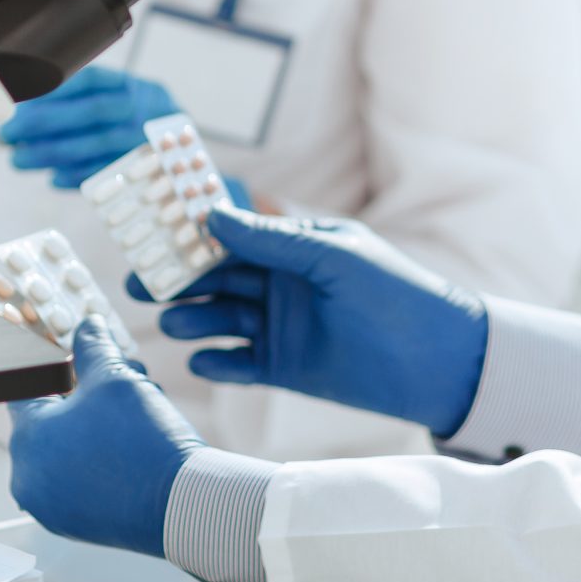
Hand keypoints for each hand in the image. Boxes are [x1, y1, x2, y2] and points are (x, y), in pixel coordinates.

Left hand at [0, 67, 179, 189]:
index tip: (15, 105)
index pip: (87, 81)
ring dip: (51, 154)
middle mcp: (137, 108)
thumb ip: (75, 98)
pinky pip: (106, 172)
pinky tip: (52, 178)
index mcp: (125, 84)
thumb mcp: (113, 95)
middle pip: (88, 112)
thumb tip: (22, 108)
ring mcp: (141, 138)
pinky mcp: (141, 167)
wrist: (181, 141)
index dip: (49, 92)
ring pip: (94, 145)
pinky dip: (76, 176)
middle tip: (6, 134)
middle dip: (42, 123)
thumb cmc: (129, 115)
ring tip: (18, 160)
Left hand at [7, 319, 206, 555]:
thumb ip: (93, 346)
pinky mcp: (75, 526)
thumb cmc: (144, 441)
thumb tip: (87, 325)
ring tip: (135, 413)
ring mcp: (50, 507)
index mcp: (27, 438)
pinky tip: (132, 448)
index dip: (55, 364)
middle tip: (121, 380)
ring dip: (93, 426)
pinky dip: (97, 461)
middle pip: (49, 420)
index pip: (27, 386)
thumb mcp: (116, 378)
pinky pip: (77, 481)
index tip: (76, 357)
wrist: (183, 505)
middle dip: (83, 395)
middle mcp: (28, 478)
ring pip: (64, 450)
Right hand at [140, 206, 488, 437]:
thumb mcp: (333, 256)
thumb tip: (212, 214)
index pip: (233, 234)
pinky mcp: (283, 367)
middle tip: (142, 283)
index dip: (193, 233)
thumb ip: (272, 240)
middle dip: (180, 280)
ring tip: (174, 323)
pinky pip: (239, 362)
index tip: (154, 230)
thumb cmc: (395, 293)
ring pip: (222, 318)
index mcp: (293, 246)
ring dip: (196, 319)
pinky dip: (219, 362)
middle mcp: (280, 283)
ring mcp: (280, 325)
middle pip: (217, 278)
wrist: (438, 361)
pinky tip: (202, 360)